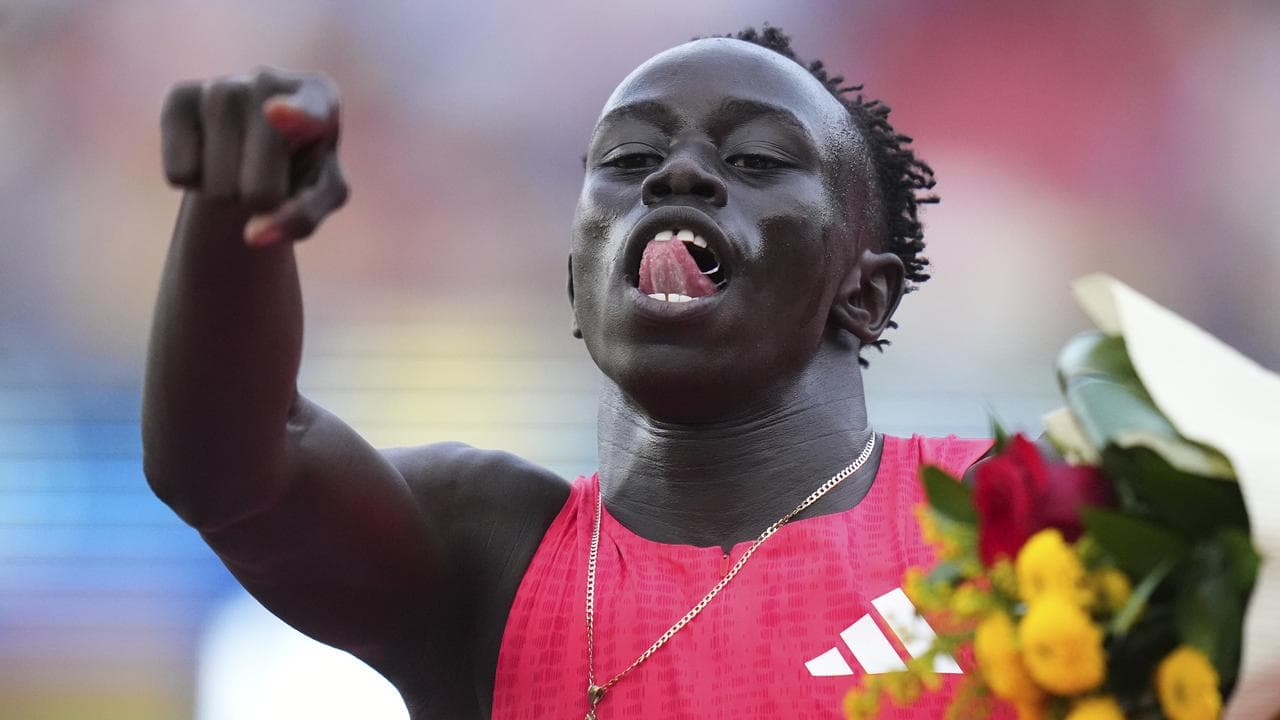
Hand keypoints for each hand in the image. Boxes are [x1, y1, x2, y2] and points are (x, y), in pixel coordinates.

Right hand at [160, 68, 348, 246]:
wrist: (254, 151)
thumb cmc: (301, 169)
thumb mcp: (321, 196)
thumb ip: (303, 217)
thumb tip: (253, 235)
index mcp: (320, 97)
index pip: (308, 112)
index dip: (294, 116)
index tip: (274, 114)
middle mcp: (269, 81)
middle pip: (260, 187)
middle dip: (263, 201)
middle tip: (269, 177)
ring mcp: (222, 85)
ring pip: (218, 185)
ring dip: (228, 194)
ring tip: (240, 165)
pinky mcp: (179, 96)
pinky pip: (180, 173)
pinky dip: (192, 182)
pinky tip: (208, 155)